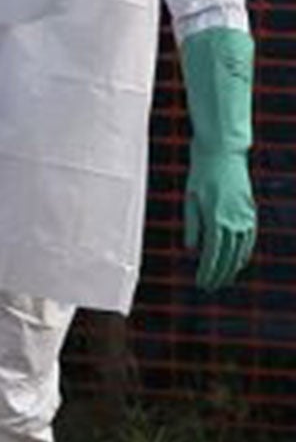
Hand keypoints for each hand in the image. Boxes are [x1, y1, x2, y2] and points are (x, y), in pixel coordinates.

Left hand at [184, 147, 256, 291]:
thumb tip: (190, 250)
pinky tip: (239, 261)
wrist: (223, 153)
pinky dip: (244, 253)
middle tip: (210, 288)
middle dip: (218, 275)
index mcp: (216, 220)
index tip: (201, 284)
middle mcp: (234, 222)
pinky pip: (249, 239)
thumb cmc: (201, 174)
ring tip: (223, 280)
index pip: (212, 255)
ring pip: (240, 251)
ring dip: (232, 268)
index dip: (207, 272)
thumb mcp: (190, 199)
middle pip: (227, 257)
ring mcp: (245, 217)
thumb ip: (191, 226)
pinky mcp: (250, 212)